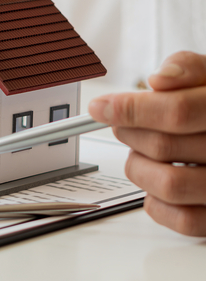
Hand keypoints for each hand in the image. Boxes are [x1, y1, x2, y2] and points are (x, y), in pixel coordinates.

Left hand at [89, 51, 205, 235]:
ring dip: (138, 166)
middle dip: (130, 133)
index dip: (130, 109)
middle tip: (123, 126)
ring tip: (142, 152)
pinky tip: (157, 178)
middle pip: (164, 147)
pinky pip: (181, 219)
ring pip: (168, 185)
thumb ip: (188, 69)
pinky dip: (155, 201)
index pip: (178, 112)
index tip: (101, 107)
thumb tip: (159, 81)